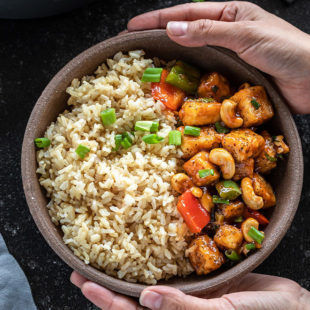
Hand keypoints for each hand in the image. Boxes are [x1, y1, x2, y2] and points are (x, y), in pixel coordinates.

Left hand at [70, 271, 309, 309]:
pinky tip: (142, 251)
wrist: (291, 307)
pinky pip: (170, 272)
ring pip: (148, 286)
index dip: (108, 302)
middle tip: (81, 268)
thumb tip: (145, 300)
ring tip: (102, 256)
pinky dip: (153, 262)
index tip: (84, 282)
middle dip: (106, 288)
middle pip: (133, 303)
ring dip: (125, 273)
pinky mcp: (198, 281)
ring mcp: (186, 296)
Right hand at [127, 1, 309, 113]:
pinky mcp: (233, 77)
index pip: (186, 13)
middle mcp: (227, 34)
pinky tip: (178, 84)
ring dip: (173, 59)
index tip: (133, 26)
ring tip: (150, 66)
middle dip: (160, 37)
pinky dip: (190, 80)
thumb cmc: (286, 50)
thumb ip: (209, 31)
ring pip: (194, 55)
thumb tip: (173, 29)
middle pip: (186, 33)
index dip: (158, 19)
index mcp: (230, 15)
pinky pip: (205, 76)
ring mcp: (229, 57)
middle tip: (137, 46)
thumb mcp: (245, 34)